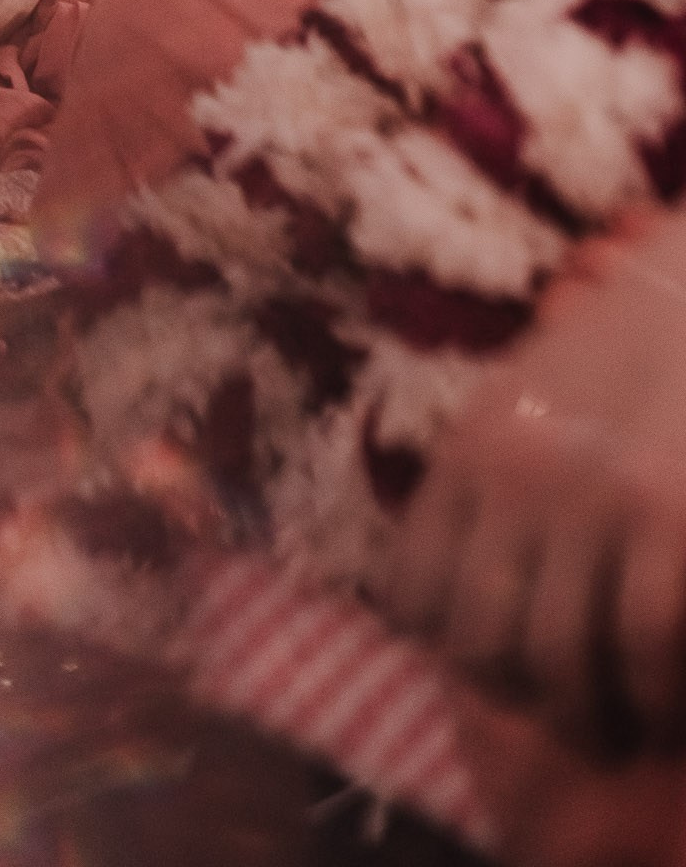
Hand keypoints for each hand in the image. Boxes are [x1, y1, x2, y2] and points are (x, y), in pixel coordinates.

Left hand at [382, 220, 685, 750]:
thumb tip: (456, 591)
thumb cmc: (626, 346)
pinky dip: (661, 695)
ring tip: (634, 725)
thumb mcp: (525, 399)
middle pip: (481, 645)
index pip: (412, 595)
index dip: (456, 651)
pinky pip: (645, 646)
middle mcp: (514, 477)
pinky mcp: (670, 515)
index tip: (509, 669)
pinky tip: (676, 705)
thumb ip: (489, 482)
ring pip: (561, 664)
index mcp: (469, 450)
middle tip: (579, 718)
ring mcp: (592, 497)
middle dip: (531, 702)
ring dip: (600, 716)